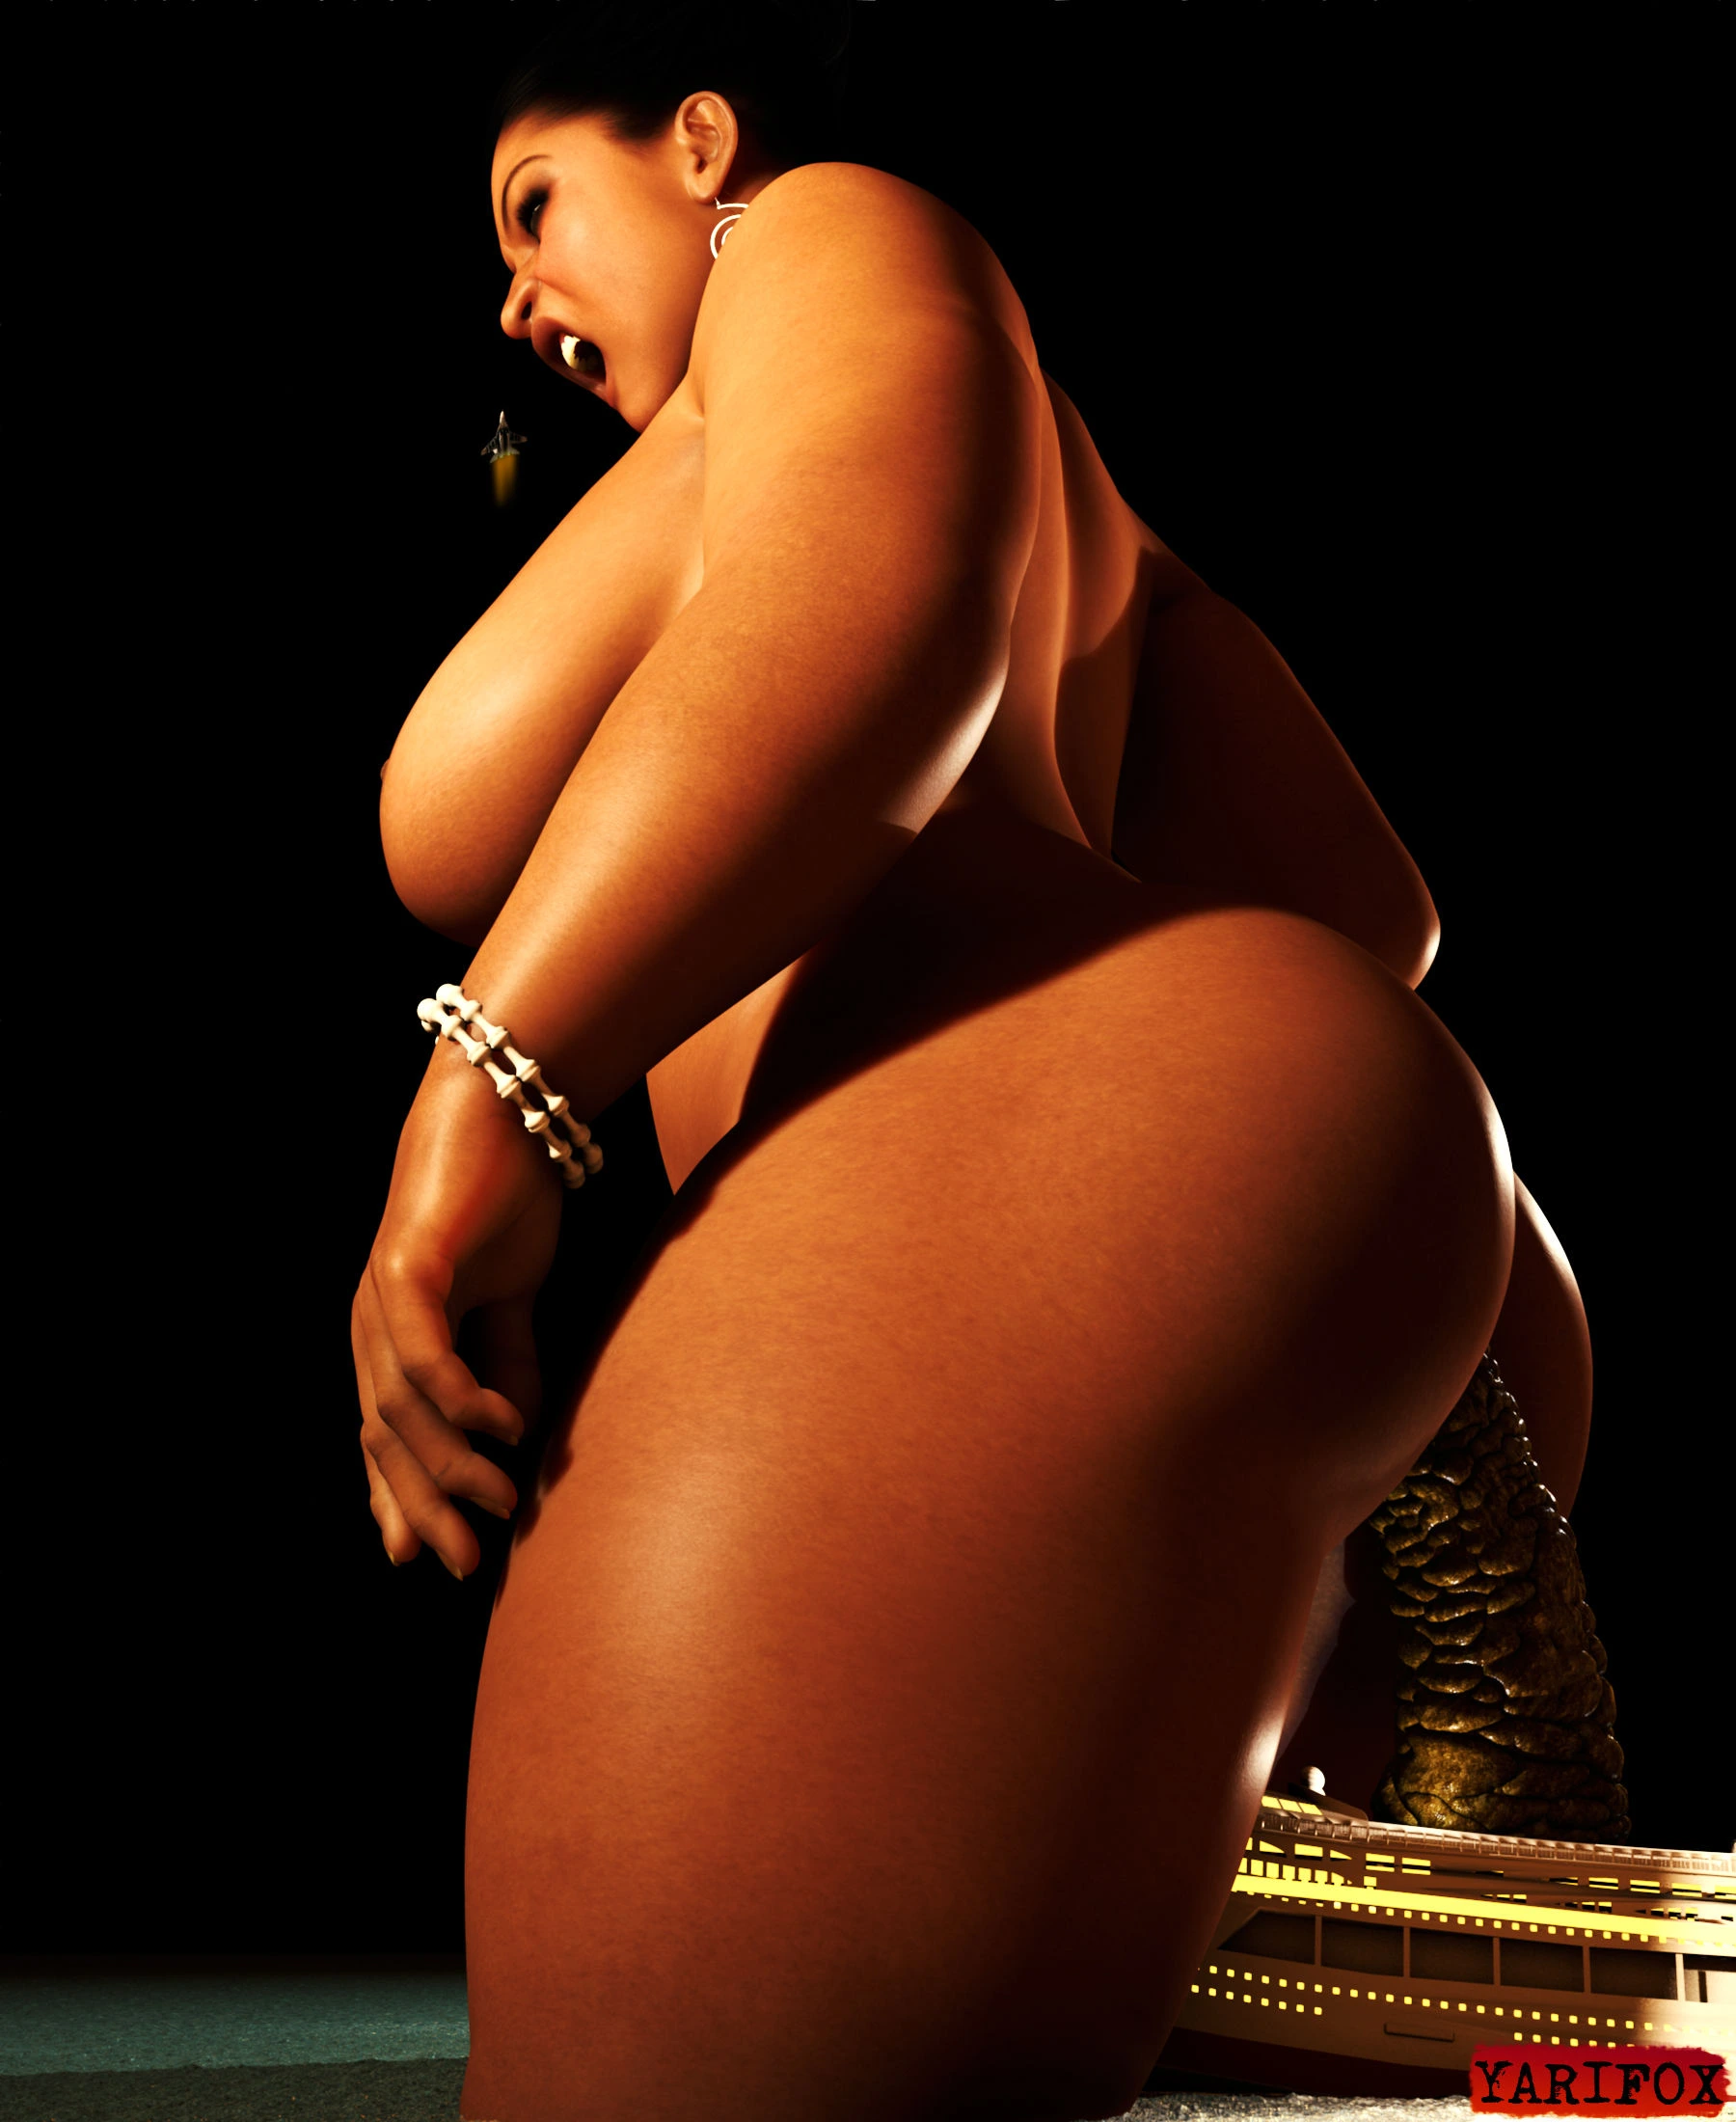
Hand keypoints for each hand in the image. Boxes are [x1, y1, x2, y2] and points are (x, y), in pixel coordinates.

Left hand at [352, 1039, 563, 1577]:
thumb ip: (509, 1362)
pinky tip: (491, 1426)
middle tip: (465, 1564)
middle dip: (423, 1505)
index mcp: (393, 1336)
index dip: (402, 1499)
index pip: (385, 1435)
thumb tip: (516, 1431)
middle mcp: (373, 1324)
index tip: (428, 1560)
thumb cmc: (505, 1199)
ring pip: (399, 1403)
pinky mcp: (406, 1264)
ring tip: (500, 1500)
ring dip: (450, 1459)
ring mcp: (382, 1296)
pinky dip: (453, 1391)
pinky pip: (420, 1345)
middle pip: (384, 1435)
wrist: (507, 1109)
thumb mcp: (514, 1299)